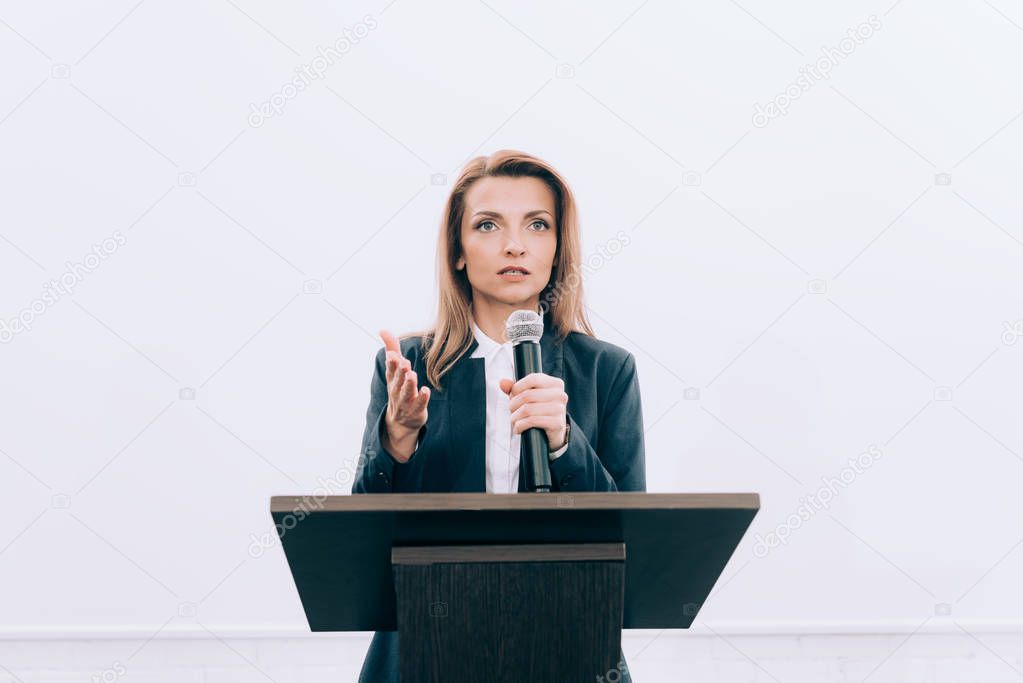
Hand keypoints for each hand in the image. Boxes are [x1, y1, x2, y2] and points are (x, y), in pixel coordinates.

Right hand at [380, 329, 429, 461]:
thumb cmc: (398, 388)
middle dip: (401, 372)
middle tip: (404, 363)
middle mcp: (397, 390)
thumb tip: (382, 329)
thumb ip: (392, 348)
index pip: (391, 370)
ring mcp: (406, 401)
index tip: (393, 354)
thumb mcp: (395, 369)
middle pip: (398, 380)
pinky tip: (426, 390)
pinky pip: (419, 404)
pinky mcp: (416, 410)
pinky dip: (422, 398)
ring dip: (409, 384)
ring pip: (407, 392)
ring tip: (412, 375)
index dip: (392, 363)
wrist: (400, 421)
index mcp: (393, 379)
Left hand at [500, 373, 567, 449]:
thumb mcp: (528, 397)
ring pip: (527, 409)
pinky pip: (531, 421)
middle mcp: (560, 395)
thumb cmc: (539, 411)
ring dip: (515, 417)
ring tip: (514, 420)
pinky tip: (518, 428)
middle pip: (527, 395)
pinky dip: (519, 426)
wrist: (554, 433)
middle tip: (511, 410)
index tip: (513, 395)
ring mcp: (560, 409)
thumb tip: (502, 382)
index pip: (533, 378)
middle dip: (513, 404)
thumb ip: (515, 389)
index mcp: (556, 384)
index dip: (518, 387)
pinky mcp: (557, 423)